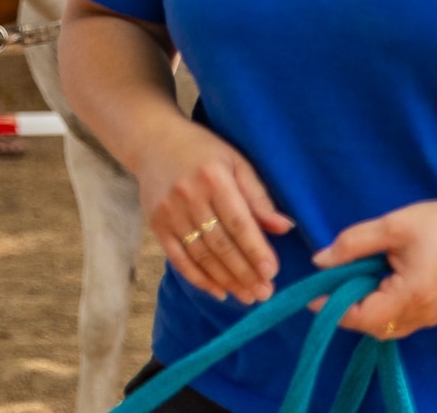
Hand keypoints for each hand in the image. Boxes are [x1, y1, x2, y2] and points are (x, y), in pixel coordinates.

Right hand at [134, 117, 293, 304]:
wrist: (152, 141)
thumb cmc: (202, 150)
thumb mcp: (235, 162)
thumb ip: (258, 196)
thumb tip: (284, 227)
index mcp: (213, 177)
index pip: (238, 222)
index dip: (256, 250)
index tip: (272, 272)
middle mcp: (188, 196)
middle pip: (220, 244)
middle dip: (245, 273)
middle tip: (265, 293)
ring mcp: (169, 212)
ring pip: (201, 255)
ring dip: (226, 280)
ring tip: (248, 297)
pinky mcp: (156, 224)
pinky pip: (178, 258)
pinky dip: (198, 278)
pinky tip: (218, 291)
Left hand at [311, 195, 436, 339]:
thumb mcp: (391, 227)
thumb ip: (352, 245)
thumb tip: (320, 262)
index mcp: (412, 297)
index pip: (362, 318)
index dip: (332, 308)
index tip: (311, 292)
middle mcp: (422, 315)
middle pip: (372, 326)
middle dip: (345, 307)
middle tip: (329, 280)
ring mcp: (431, 316)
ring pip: (385, 325)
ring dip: (362, 307)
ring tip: (350, 276)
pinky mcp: (435, 309)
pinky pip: (398, 318)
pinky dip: (378, 305)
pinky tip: (372, 279)